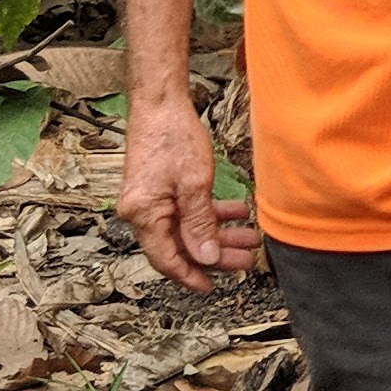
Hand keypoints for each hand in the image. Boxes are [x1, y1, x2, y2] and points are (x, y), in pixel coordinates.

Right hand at [119, 91, 255, 293]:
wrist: (160, 103)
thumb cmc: (173, 137)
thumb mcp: (195, 184)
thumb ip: (200, 224)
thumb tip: (206, 258)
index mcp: (144, 215)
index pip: (166, 260)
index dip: (190, 276)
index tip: (213, 287)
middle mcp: (141, 212)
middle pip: (180, 246)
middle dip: (215, 254)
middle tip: (246, 259)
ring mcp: (150, 200)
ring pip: (186, 228)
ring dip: (217, 234)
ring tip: (249, 237)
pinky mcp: (159, 189)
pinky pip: (185, 210)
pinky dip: (210, 213)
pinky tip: (236, 212)